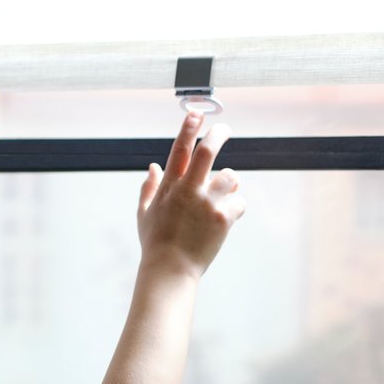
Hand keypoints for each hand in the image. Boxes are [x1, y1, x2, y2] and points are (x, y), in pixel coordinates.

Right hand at [136, 111, 244, 279]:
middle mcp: (188, 190)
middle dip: (219, 134)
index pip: (180, 149)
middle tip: (225, 130)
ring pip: (230, 176)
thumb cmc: (156, 244)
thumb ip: (148, 188)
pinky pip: (239, 201)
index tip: (196, 113)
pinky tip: (226, 219)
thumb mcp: (144, 215)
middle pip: (208, 150)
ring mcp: (206, 203)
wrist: (170, 270)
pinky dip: (236, 207)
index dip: (189, 127)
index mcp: (169, 187)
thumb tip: (153, 166)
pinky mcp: (222, 218)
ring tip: (223, 197)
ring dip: (230, 184)